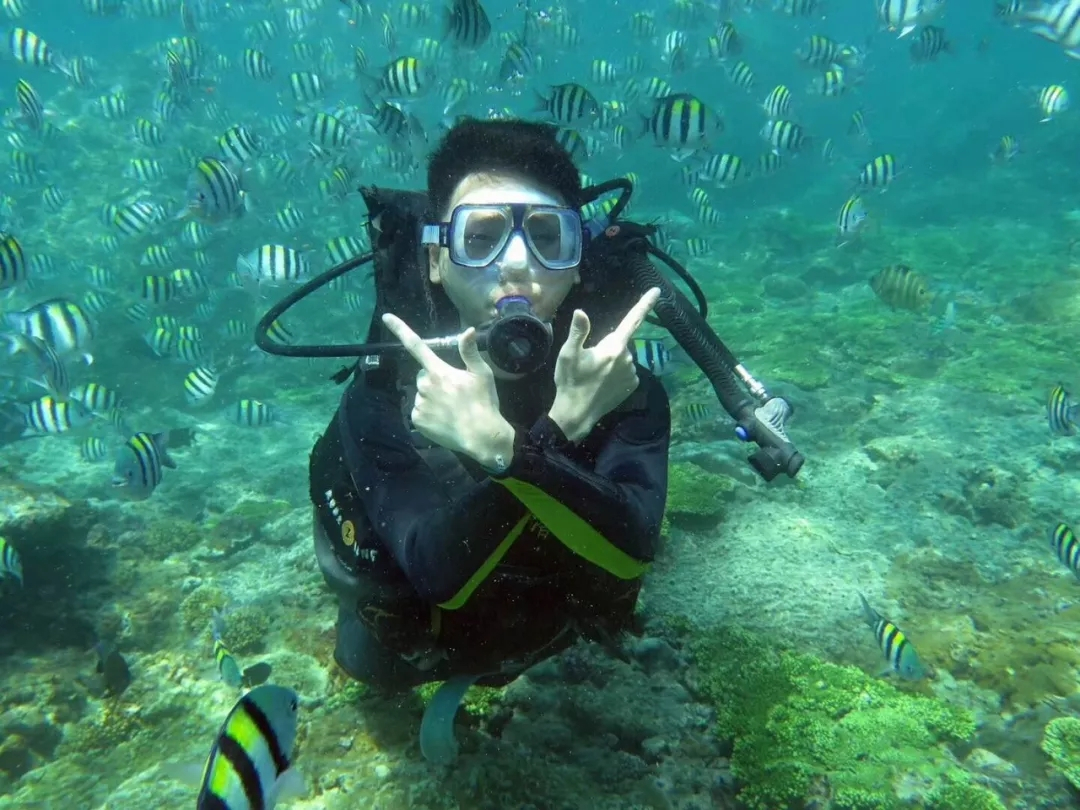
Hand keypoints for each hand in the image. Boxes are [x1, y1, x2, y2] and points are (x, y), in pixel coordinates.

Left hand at [382, 314, 514, 468]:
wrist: (481, 437)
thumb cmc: (484, 403)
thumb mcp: (482, 375)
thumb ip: (470, 352)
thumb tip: (468, 330)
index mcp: (439, 372)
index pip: (417, 345)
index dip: (400, 329)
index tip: (386, 317)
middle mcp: (426, 386)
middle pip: (423, 375)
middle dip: (434, 379)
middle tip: (453, 391)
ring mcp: (420, 404)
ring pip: (422, 394)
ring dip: (432, 397)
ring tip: (451, 408)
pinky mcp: (417, 420)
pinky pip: (419, 411)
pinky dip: (429, 413)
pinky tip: (444, 418)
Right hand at [549, 288, 660, 442]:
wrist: (576, 414)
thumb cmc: (570, 382)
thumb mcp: (568, 354)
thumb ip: (578, 332)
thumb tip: (581, 312)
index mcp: (613, 347)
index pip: (633, 319)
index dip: (645, 304)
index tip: (658, 290)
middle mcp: (628, 358)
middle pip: (620, 343)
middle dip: (608, 347)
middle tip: (589, 362)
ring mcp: (632, 373)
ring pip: (623, 358)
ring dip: (612, 361)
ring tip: (594, 375)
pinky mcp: (633, 386)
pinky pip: (626, 371)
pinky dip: (617, 373)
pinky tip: (603, 383)